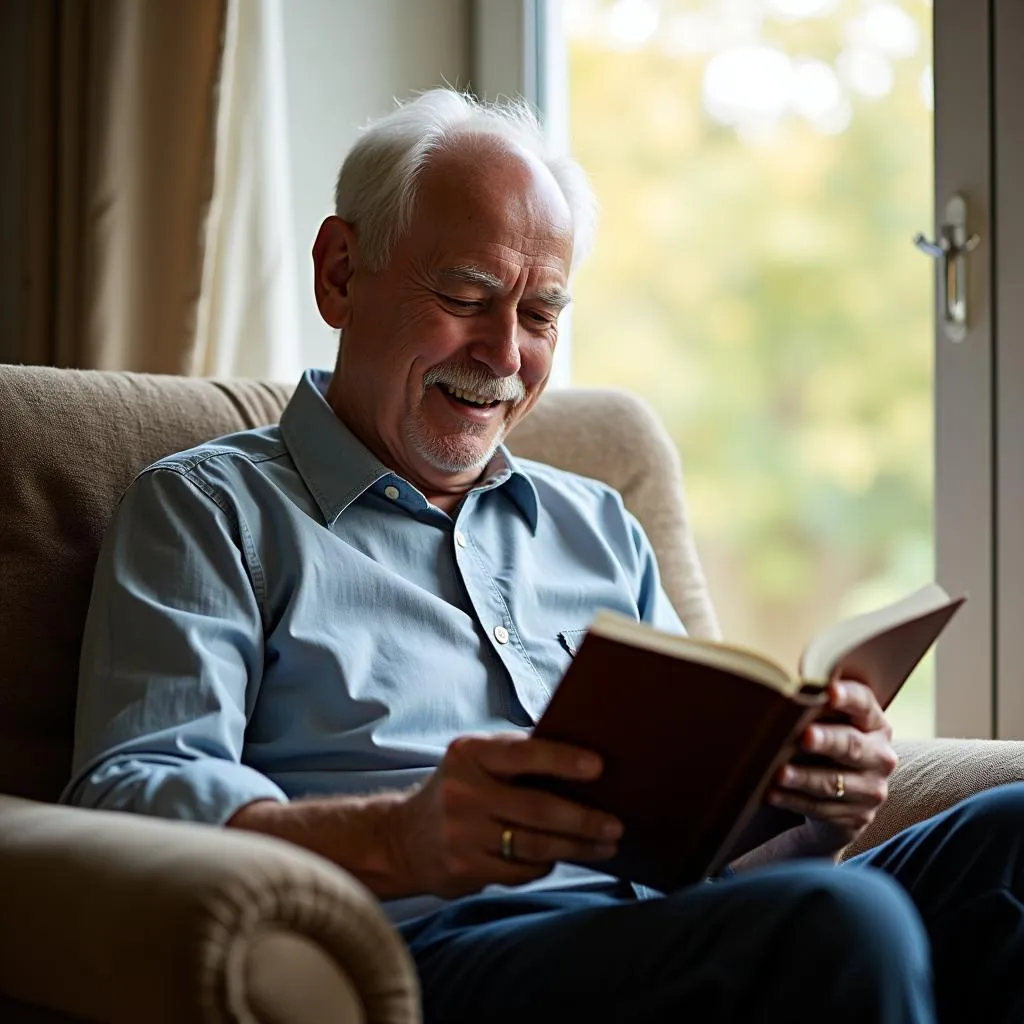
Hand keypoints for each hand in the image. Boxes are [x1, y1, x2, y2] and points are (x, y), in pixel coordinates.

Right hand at [390, 732, 623, 898]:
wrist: (402, 838)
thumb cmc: (459, 790)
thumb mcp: (475, 761)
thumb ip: (515, 757)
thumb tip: (581, 759)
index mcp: (469, 754)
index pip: (522, 754)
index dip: (562, 759)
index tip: (598, 767)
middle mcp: (462, 791)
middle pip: (537, 808)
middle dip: (583, 818)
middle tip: (615, 824)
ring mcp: (461, 833)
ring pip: (534, 845)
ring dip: (576, 847)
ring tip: (605, 845)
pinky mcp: (464, 868)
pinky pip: (521, 870)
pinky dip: (546, 864)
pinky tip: (562, 857)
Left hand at [768, 680, 897, 854]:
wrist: (840, 798)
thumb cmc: (825, 745)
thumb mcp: (828, 725)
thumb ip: (815, 708)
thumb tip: (783, 686)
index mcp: (874, 724)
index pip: (863, 704)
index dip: (848, 697)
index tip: (830, 691)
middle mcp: (880, 756)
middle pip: (851, 745)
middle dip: (826, 740)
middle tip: (803, 736)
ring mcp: (872, 790)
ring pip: (834, 782)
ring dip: (804, 778)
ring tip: (779, 773)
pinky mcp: (857, 817)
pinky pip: (821, 808)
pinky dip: (794, 801)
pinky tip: (773, 794)